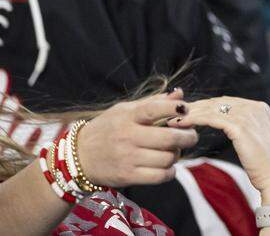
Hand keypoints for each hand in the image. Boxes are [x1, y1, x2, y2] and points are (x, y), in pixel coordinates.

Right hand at [76, 89, 199, 186]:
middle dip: (188, 136)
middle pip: (170, 138)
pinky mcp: (127, 176)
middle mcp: (128, 137)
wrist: (79, 157)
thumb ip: (153, 102)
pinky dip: (170, 171)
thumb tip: (179, 94)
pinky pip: (160, 176)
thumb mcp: (124, 110)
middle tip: (191, 136)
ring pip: (168, 158)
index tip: (186, 109)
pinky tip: (167, 166)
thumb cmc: (107, 129)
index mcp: (128, 117)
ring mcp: (128, 158)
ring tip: (174, 151)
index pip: (155, 109)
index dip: (176, 108)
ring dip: (178, 154)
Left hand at [169, 97, 269, 203]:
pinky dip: (195, 119)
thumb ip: (246, 130)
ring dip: (190, 113)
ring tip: (172, 119)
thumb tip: (232, 130)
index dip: (206, 106)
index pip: (226, 101)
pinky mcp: (241, 126)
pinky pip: (212, 118)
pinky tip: (182, 124)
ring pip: (212, 108)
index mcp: (260, 108)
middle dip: (195, 107)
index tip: (189, 113)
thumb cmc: (267, 165)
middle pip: (218, 102)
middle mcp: (255, 107)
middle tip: (175, 113)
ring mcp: (249, 115)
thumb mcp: (257, 141)